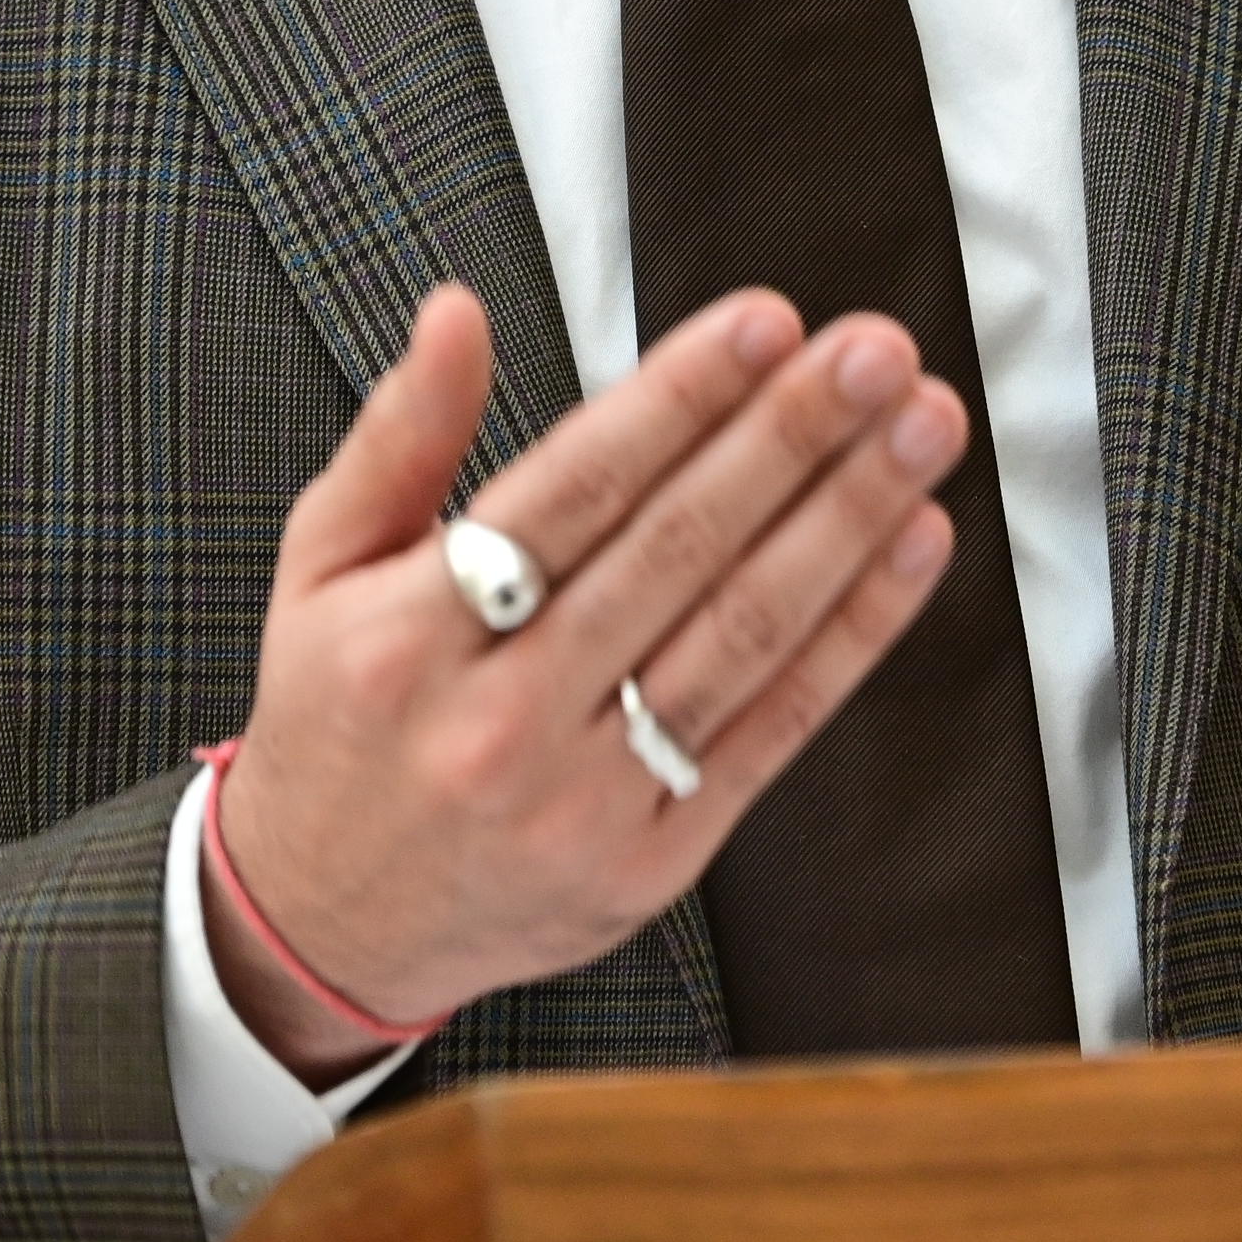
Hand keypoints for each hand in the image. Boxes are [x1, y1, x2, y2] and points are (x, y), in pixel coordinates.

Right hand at [201, 278, 967, 1080]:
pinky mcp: (653, 860)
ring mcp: (584, 799)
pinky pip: (773, 729)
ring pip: (741, 636)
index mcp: (408, 637)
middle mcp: (500, 721)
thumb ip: (399, 434)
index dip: (679, 398)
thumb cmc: (337, 725)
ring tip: (919, 430)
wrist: (330, 929)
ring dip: (847, 521)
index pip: (572, 490)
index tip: (765, 322)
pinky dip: (854, 634)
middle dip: (792, 438)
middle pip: (676, 553)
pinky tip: (909, 548)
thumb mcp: (321, 568)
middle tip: (876, 355)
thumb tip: (458, 312)